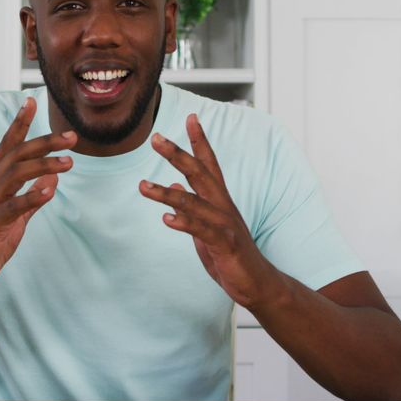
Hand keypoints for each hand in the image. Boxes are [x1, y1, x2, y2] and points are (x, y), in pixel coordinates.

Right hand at [0, 97, 76, 291]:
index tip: (32, 101)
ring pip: (16, 174)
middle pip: (17, 154)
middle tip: (71, 136)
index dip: (19, 123)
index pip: (8, 145)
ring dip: (44, 165)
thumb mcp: (17, 215)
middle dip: (44, 142)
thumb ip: (32, 197)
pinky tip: (50, 191)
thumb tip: (51, 180)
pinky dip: (32, 197)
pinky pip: (13, 207)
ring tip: (69, 162)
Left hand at [139, 114, 273, 309]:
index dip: (199, 140)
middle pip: (200, 173)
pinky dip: (184, 224)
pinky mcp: (224, 245)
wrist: (258, 283)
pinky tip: (166, 220)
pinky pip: (201, 231)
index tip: (190, 117)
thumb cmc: (231, 254)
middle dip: (178, 154)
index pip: (209, 164)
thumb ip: (192, 206)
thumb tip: (175, 186)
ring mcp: (224, 224)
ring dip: (166, 193)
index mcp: (219, 200)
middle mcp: (223, 206)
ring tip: (142, 186)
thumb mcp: (207, 227)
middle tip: (156, 138)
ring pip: (194, 202)